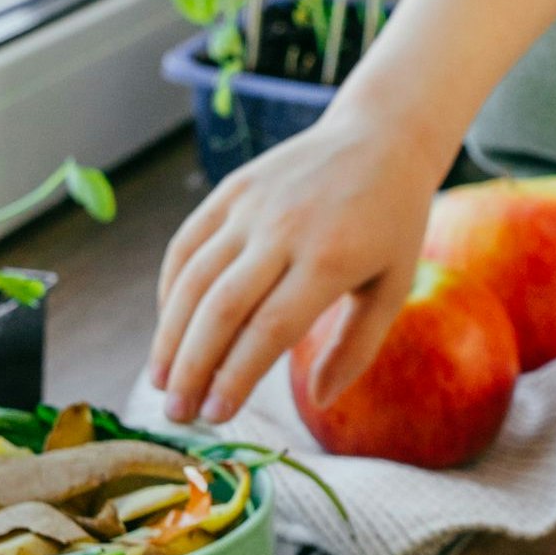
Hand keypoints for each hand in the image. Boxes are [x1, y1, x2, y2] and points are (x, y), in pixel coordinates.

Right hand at [148, 113, 444, 423]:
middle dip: (193, 368)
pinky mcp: (231, 189)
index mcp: (331, 258)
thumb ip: (355, 347)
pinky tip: (170, 327)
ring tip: (163, 382)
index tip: (216, 416)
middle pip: (220, 309)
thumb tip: (317, 400)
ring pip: (193, 279)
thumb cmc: (392, 224)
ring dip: (170, 336)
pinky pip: (187, 245)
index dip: (235, 376)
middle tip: (177, 415)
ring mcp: (251, 205)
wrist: (380, 138)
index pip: (269, 328)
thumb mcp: (392, 287)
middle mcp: (284, 230)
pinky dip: (171, 289)